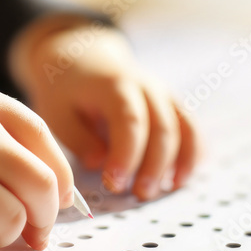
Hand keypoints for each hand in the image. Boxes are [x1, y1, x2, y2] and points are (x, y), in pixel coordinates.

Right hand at [0, 75, 75, 250]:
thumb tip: (28, 174)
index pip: (37, 129)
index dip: (55, 165)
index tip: (56, 192)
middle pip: (46, 166)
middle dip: (52, 204)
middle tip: (41, 226)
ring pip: (35, 196)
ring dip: (30, 224)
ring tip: (9, 235)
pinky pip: (8, 221)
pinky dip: (4, 236)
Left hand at [9, 16, 201, 199]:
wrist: (83, 55)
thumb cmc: (67, 89)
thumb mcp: (58, 111)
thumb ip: (78, 138)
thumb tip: (99, 163)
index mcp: (115, 85)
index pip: (129, 121)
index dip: (126, 155)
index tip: (114, 184)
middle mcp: (146, 86)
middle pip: (162, 128)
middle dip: (153, 166)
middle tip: (139, 195)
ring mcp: (163, 93)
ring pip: (183, 128)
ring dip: (178, 162)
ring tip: (163, 191)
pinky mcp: (171, 103)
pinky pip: (190, 128)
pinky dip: (192, 153)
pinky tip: (181, 178)